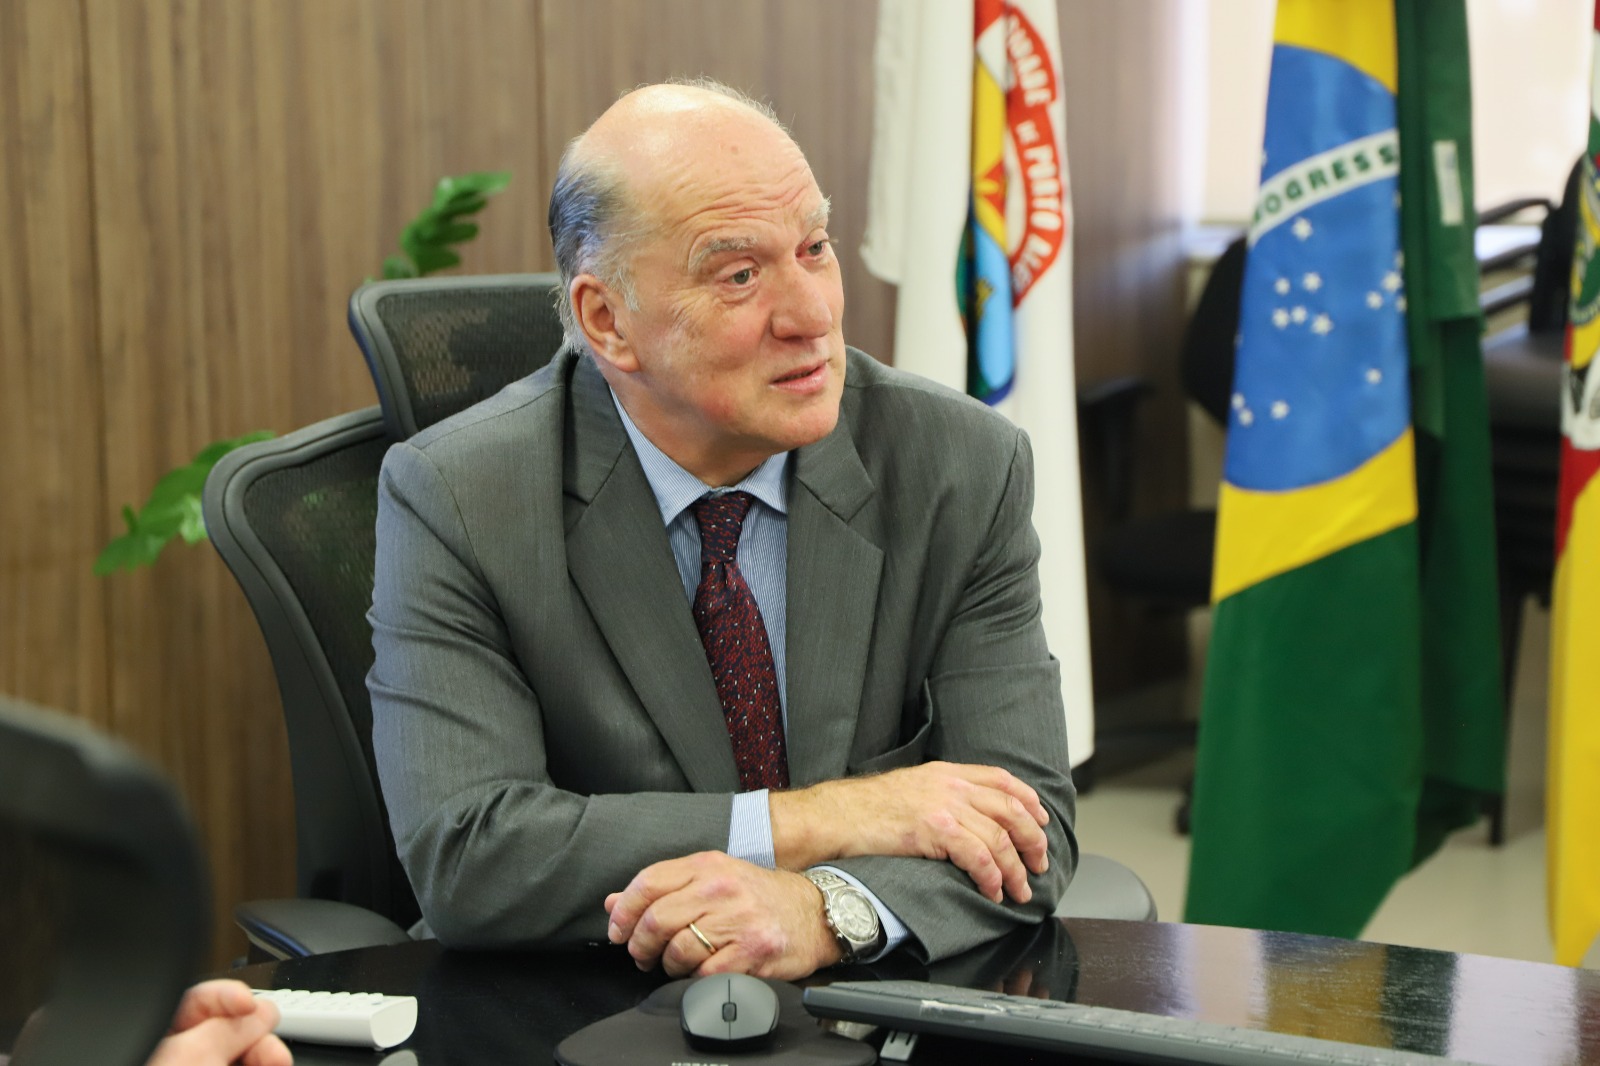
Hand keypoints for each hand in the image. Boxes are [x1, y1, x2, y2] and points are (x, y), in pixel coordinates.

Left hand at [147, 980, 291, 1065]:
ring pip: (239, 1052)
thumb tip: (259, 1012)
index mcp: (153, 1035)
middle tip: (269, 1042)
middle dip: (254, 1030)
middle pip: (226, 1028)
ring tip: (277, 1060)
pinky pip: (242, 1065)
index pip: (196, 998)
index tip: (249, 1003)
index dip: (227, 995)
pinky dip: (261, 1064)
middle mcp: (173, 1055)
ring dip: (264, 1051)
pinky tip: (273, 1064)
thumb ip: (227, 1028)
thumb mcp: (193, 1056)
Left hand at [604, 851, 840, 979]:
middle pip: (657, 919)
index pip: (648, 882)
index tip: (617, 930)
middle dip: (640, 945)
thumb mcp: (713, 879)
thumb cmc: (759, 897)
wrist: (814, 913)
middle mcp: (721, 888)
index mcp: (708, 865)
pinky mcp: (752, 951)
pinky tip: (702, 972)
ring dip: (668, 965)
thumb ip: (665, 888)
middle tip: (642, 955)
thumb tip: (615, 903)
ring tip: (676, 963)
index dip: (624, 911)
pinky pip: (705, 973)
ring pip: (678, 949)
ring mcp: (738, 920)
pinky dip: (695, 979)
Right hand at [770, 761, 1050, 903]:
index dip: (1029, 800)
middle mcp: (950, 785)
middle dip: (1033, 840)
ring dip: (1016, 870)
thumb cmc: (865, 809)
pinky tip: (993, 892)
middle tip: (1039, 865)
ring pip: (999, 838)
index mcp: (946, 772)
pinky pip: (979, 857)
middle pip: (1011, 809)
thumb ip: (941, 795)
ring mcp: (943, 806)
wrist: (836, 816)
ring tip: (1019, 890)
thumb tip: (966, 818)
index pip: (1002, 779)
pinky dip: (992, 878)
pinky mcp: (934, 830)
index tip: (1041, 821)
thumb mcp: (911, 788)